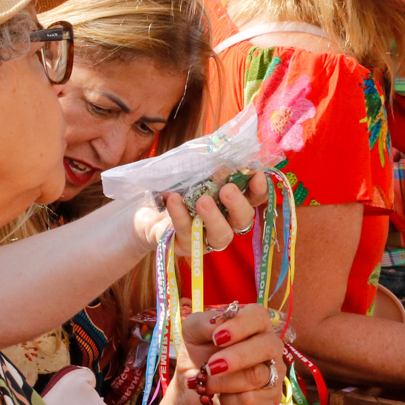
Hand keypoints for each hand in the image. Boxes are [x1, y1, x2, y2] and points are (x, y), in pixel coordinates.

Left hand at [130, 173, 269, 254]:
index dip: (259, 189)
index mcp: (232, 204)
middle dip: (238, 204)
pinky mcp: (187, 247)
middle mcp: (226, 223)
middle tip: (226, 190)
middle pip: (243, 220)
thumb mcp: (191, 173)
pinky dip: (180, 215)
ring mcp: (207, 238)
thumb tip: (221, 158)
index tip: (256, 175)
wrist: (146, 213)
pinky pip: (187, 233)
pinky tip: (172, 199)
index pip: (254, 199)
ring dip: (214, 217)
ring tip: (202, 201)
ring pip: (221, 235)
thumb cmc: (176, 189)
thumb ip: (207, 167)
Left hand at [167, 303, 284, 404]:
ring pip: (257, 376)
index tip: (217, 337)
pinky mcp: (271, 400)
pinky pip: (252, 400)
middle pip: (268, 346)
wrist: (194, 394)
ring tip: (207, 385)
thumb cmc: (198, 358)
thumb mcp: (192, 335)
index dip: (241, 326)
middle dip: (237, 357)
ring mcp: (274, 374)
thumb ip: (202, 323)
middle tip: (211, 367)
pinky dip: (229, 401)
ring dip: (224, 383)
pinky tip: (223, 398)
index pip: (259, 316)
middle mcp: (270, 347)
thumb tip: (217, 323)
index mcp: (254, 325)